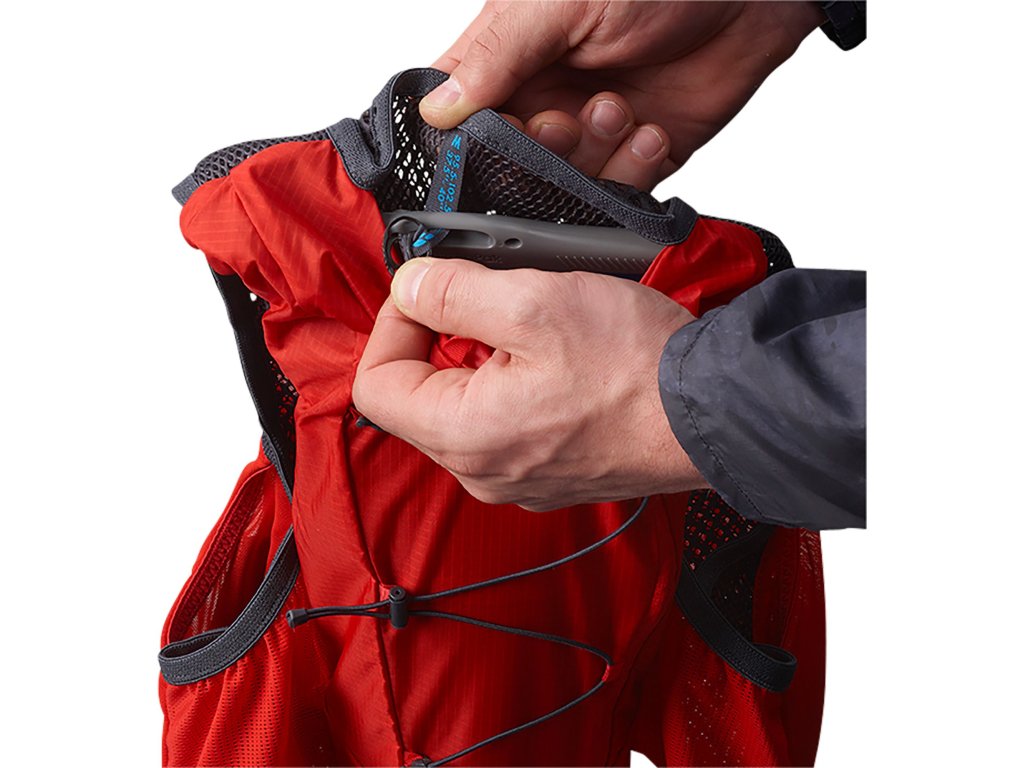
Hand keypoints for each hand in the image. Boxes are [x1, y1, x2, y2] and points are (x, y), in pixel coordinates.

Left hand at [353, 258, 705, 510]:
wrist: (714, 412)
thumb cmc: (638, 367)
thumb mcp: (533, 300)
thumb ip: (452, 291)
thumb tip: (409, 284)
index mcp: (464, 437)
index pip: (376, 384)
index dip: (392, 324)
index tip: (426, 290)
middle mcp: (482, 471)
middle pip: (418, 395)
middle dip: (440, 337)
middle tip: (486, 299)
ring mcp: (517, 478)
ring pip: (462, 406)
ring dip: (480, 356)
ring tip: (530, 327)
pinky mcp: (549, 472)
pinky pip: (503, 423)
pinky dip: (512, 382)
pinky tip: (555, 359)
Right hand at [421, 0, 822, 181]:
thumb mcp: (562, 2)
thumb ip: (500, 55)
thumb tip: (438, 108)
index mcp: (509, 53)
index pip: (456, 111)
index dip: (462, 141)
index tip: (484, 148)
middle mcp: (544, 94)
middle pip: (505, 162)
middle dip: (535, 156)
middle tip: (564, 123)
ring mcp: (588, 129)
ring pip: (559, 185)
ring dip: (589, 157)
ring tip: (619, 110)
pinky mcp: (634, 156)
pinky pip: (613, 192)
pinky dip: (629, 172)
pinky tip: (649, 131)